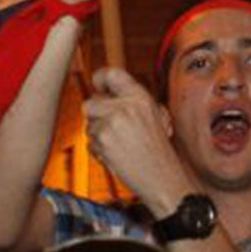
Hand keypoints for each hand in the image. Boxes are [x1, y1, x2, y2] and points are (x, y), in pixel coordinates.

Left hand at [85, 67, 194, 213]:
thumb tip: (107, 94)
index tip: (98, 85)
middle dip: (95, 116)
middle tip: (109, 126)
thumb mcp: (156, 116)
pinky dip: (98, 150)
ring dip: (98, 135)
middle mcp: (125, 106)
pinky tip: (116, 155)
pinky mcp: (102, 140)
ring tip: (119, 145)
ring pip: (89, 124)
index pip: (112, 74)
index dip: (100, 78)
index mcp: (140, 97)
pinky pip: (90, 142)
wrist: (161, 176)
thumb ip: (132, 102)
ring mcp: (112, 122)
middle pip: (90, 102)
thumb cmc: (159, 150)